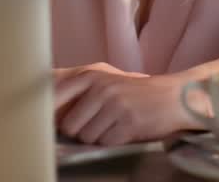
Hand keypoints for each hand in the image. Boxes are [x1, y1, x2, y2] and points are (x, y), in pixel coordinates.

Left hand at [53, 64, 190, 145]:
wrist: (172, 97)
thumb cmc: (132, 93)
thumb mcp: (105, 83)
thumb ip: (79, 92)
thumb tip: (50, 114)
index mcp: (90, 76)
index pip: (54, 96)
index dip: (48, 114)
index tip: (46, 122)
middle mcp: (101, 88)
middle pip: (69, 125)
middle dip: (79, 132)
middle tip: (95, 126)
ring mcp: (115, 105)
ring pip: (87, 137)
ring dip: (97, 138)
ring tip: (112, 126)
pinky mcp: (129, 123)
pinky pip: (106, 143)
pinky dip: (112, 142)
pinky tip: (123, 131)